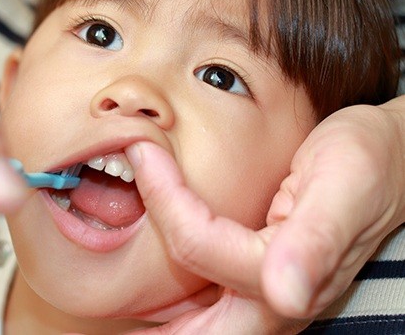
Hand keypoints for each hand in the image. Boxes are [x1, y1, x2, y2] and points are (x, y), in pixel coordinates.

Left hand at [126, 97, 404, 330]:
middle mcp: (268, 300)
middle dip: (137, 312)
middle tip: (91, 281)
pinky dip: (165, 292)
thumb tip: (287, 294)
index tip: (141, 151)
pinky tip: (145, 264)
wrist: (386, 160)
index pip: (200, 247)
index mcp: (286, 280)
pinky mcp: (251, 279)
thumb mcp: (345, 188)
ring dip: (144, 307)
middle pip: (186, 330)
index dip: (165, 199)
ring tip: (105, 276)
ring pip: (187, 324)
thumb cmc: (368, 164)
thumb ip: (316, 242)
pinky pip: (197, 302)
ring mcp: (258, 294)